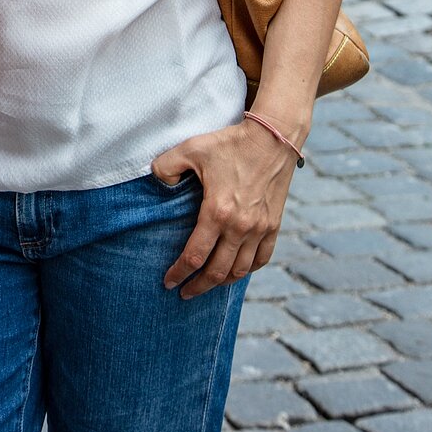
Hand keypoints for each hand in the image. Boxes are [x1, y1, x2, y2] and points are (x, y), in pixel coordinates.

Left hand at [152, 118, 297, 298]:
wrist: (272, 137)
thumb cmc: (230, 143)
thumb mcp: (191, 148)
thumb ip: (166, 166)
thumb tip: (157, 182)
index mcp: (217, 213)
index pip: (194, 256)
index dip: (178, 273)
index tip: (168, 282)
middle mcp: (240, 227)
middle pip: (217, 272)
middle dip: (198, 286)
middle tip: (184, 293)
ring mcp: (260, 229)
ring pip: (240, 270)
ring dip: (222, 282)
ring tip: (207, 284)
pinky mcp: (274, 225)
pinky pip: (261, 258)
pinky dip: (247, 270)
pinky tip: (237, 271)